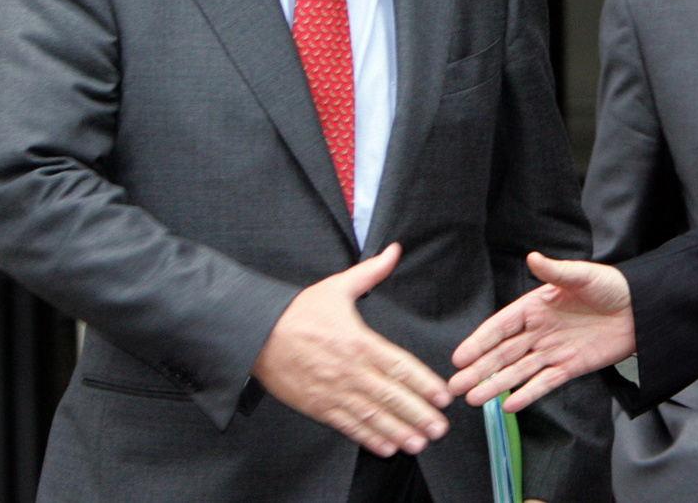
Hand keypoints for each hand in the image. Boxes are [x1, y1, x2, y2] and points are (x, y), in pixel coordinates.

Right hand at [252, 243, 451, 456]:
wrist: (255, 334)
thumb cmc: (297, 311)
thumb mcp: (337, 286)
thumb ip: (371, 272)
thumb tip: (394, 251)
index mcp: (359, 341)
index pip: (399, 366)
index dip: (423, 383)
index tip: (442, 394)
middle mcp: (349, 370)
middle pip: (390, 396)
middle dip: (418, 413)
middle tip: (440, 427)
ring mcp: (332, 391)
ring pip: (371, 415)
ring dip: (398, 430)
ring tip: (420, 442)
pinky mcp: (317, 406)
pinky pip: (347, 425)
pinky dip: (367, 437)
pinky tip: (386, 446)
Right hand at [449, 252, 635, 410]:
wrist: (641, 310)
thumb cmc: (611, 287)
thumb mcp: (583, 276)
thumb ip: (556, 271)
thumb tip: (533, 257)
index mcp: (536, 307)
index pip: (501, 326)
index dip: (480, 341)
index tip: (460, 356)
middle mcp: (539, 331)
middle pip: (503, 353)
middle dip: (478, 369)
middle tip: (454, 386)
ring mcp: (553, 351)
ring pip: (518, 371)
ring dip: (495, 384)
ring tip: (473, 399)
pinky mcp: (569, 368)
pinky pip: (544, 383)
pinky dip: (527, 394)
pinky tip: (509, 404)